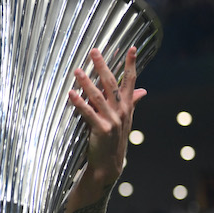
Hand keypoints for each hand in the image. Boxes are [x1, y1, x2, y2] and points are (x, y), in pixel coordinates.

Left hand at [69, 47, 146, 182]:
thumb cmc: (115, 140)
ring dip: (86, 82)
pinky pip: (88, 113)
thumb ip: (132, 103)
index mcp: (127, 107)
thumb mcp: (125, 120)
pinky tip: (71, 94)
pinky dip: (79, 103)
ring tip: (77, 70)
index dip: (131, 64)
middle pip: (111, 84)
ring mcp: (112, 120)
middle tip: (94, 51)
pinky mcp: (101, 130)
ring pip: (98, 96)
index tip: (132, 48)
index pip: (130, 81)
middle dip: (103, 66)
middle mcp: (121, 111)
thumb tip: (142, 90)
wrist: (109, 165)